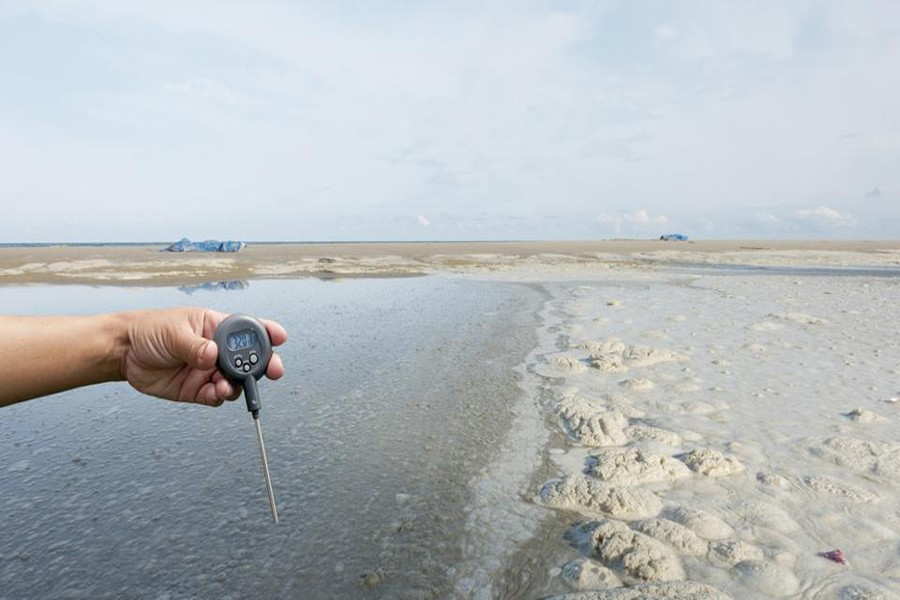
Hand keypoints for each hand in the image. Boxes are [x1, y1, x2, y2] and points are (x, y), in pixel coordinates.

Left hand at [121, 308, 286, 405]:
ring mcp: (209, 371)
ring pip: (236, 381)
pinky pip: (217, 397)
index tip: (280, 338)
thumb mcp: (174, 332)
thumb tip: (213, 356)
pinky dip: (220, 397)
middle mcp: (217, 350)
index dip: (267, 333)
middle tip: (272, 371)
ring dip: (237, 385)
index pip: (248, 329)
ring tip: (226, 386)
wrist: (124, 353)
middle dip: (263, 365)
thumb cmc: (149, 331)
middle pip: (249, 359)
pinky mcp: (198, 390)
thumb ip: (195, 346)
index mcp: (216, 327)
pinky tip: (214, 393)